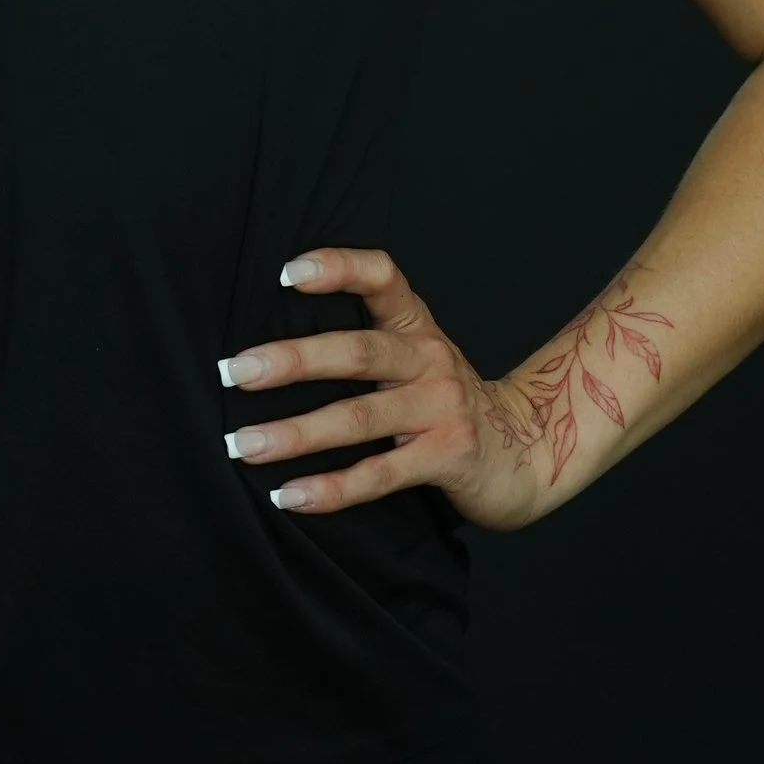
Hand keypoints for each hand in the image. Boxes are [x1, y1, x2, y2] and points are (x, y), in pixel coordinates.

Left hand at [218, 246, 546, 532]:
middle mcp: (430, 359)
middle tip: (236, 371)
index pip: (382, 277)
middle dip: (292, 361)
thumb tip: (270, 351)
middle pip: (356, 351)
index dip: (339, 268)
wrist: (527, 450)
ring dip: (296, 433)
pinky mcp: (448, 457)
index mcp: (416, 327)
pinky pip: (380, 474)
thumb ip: (365, 344)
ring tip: (245, 445)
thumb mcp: (415, 359)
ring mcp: (441, 408)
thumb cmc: (445, 402)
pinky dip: (332, 487)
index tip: (288, 273)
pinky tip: (291, 495)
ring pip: (359, 418)